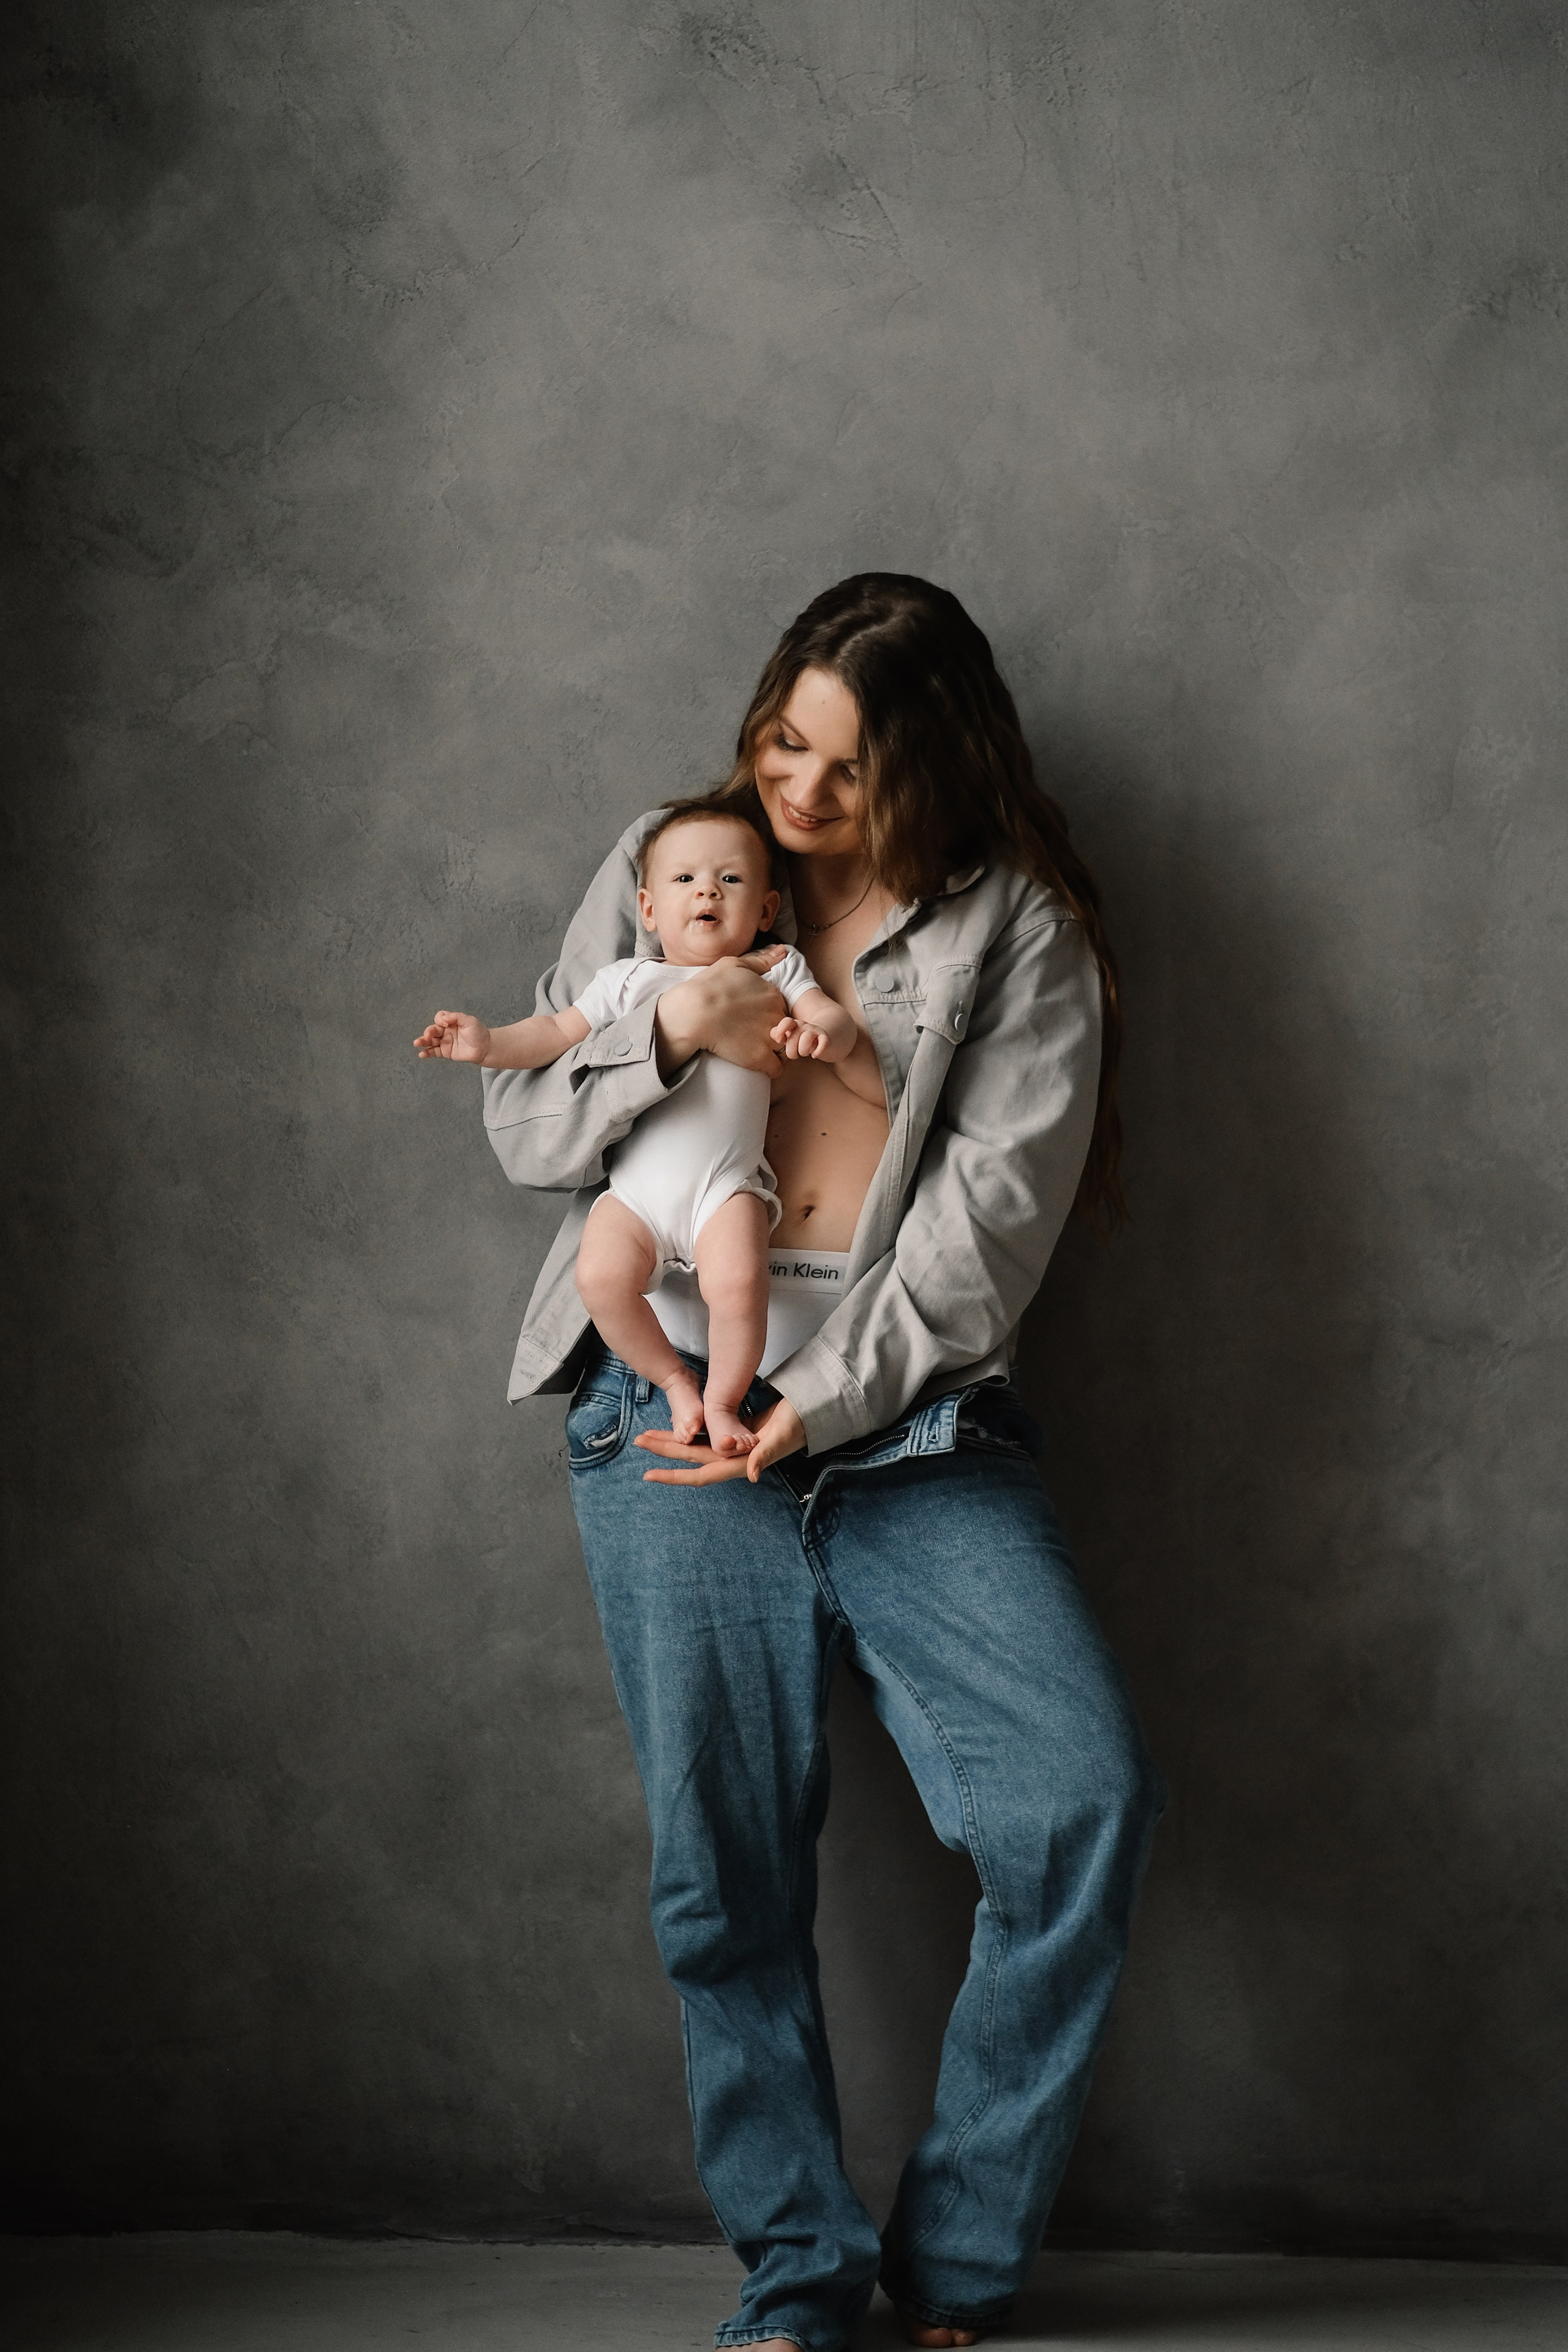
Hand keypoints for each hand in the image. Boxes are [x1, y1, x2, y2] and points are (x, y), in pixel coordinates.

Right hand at [414, 1010, 490, 1061]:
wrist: (485, 1048)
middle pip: (433, 1029)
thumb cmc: (478, 1033)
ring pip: (430, 1041)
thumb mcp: (469, 1021)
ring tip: (417, 1043)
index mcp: (451, 1022)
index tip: (445, 1023)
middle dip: (429, 1031)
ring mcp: (445, 1042)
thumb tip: (444, 1018)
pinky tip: (421, 1054)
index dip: (440, 1019)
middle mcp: (446, 1031)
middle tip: (429, 1035)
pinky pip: (434, 1052)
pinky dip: (427, 1053)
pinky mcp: (445, 1052)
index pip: (439, 1018)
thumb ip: (456, 1017)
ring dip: (423, 1041)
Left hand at [634, 1398, 806, 1484]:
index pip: (701, 1473)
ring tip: (649, 1435)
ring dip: (673, 1442)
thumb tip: (752, 1476)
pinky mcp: (737, 1434)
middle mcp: (732, 1458)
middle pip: (691, 1458)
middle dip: (664, 1451)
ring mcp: (734, 1447)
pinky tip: (678, 1428)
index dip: (675, 1475)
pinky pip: (707, 1436)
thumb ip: (766, 1456)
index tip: (649, 1473)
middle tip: (638, 1441)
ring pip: (696, 1447)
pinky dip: (691, 1432)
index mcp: (739, 1463)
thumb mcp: (783, 1437)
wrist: (810, 1412)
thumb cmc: (798, 1424)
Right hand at [653, 959, 787, 1077]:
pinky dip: (769, 1068)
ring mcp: (770, 1037)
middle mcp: (777, 1015)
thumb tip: (783, 951)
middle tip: (753, 1035)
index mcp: (773, 993)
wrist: (693, 1012)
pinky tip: (756, 1063)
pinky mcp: (760, 1058)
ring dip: (775, 1051)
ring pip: (785, 1049)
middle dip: (775, 1033)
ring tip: (755, 1049)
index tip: (754, 1018)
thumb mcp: (734, 964)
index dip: (770, 1015)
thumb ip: (761, 960)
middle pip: (786, 1028)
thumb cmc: (708, 986)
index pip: (782, 1008)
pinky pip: (776, 1069)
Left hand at [770, 1016, 835, 1060]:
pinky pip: (823, 1044)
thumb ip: (779, 1033)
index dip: (780, 1031)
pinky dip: (818, 1052)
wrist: (834, 1033)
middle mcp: (805, 1027)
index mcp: (795, 1025)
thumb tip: (775, 1036)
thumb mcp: (793, 1035)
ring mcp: (817, 1032)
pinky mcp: (827, 1039)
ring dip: (803, 1050)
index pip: (785, 1023)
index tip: (780, 1040)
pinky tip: (815, 1055)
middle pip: (793, 1037)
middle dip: (791, 1051)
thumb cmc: (808, 1038)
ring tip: (805, 1054)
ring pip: (806, 1038)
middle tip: (796, 1055)